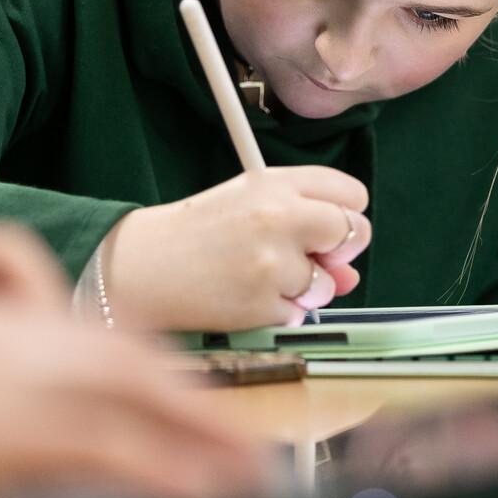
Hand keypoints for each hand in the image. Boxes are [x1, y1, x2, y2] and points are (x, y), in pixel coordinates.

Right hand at [105, 166, 371, 331]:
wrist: (143, 265)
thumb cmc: (197, 232)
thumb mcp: (250, 203)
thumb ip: (305, 223)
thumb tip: (350, 271)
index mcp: (276, 183)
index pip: (352, 194)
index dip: (346, 215)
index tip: (331, 227)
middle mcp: (279, 217)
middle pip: (354, 232)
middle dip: (339, 251)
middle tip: (309, 257)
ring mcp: (272, 263)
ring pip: (328, 284)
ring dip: (304, 290)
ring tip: (261, 276)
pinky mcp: (262, 303)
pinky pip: (298, 315)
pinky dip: (279, 312)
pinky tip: (246, 296)